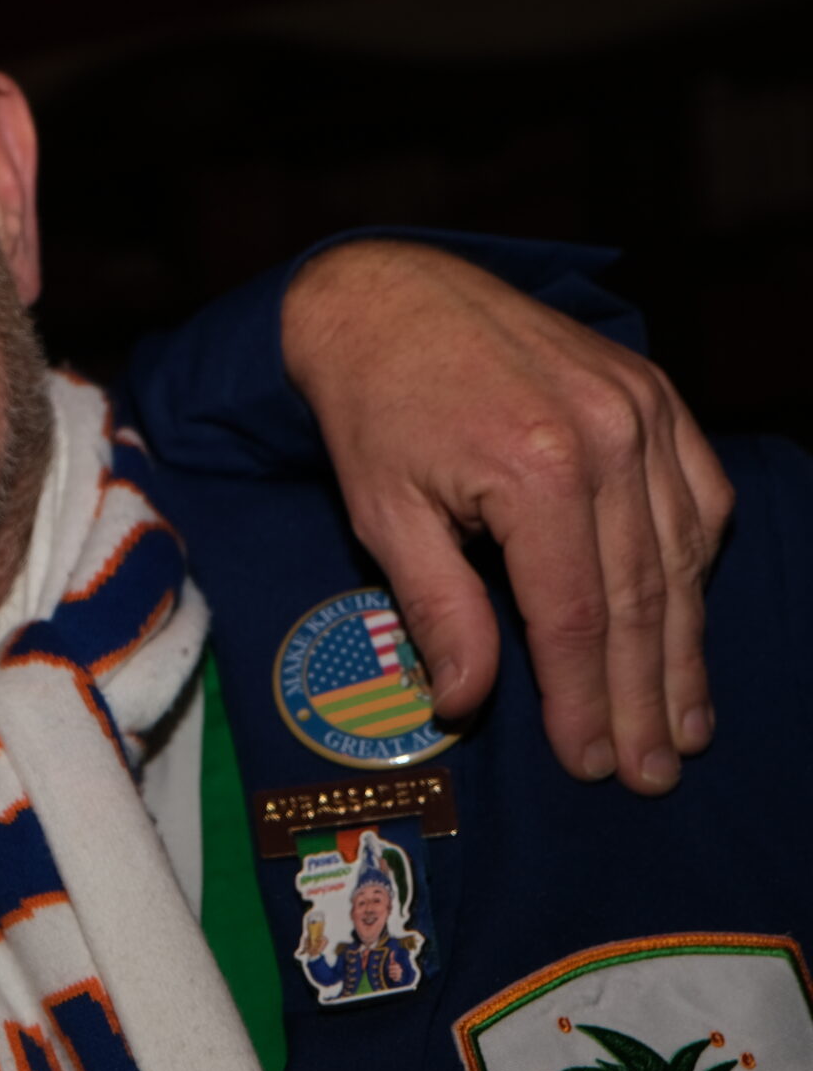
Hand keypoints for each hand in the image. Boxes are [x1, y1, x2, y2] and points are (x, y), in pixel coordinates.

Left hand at [282, 242, 732, 794]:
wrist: (389, 297)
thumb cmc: (374, 409)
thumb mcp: (383, 512)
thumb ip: (436, 609)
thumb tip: (467, 704)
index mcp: (538, 470)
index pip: (576, 618)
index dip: (584, 700)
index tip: (593, 765)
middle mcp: (610, 438)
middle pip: (642, 598)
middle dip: (646, 697)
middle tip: (653, 773)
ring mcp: (643, 411)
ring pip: (680, 557)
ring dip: (685, 650)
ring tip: (685, 726)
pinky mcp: (654, 393)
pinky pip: (697, 498)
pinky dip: (697, 566)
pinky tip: (691, 626)